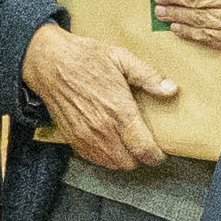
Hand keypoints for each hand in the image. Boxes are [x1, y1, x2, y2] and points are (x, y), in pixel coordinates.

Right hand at [25, 22, 170, 175]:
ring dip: (122, 157)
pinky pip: (93, 159)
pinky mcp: (72, 138)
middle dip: (140, 156)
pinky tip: (108, 140)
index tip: (160, 151)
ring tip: (127, 142)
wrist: (48, 62)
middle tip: (143, 142)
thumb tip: (172, 90)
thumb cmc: (85, 57)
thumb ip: (148, 76)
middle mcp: (103, 129)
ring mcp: (85, 136)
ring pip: (112, 163)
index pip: (144, 149)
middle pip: (130, 162)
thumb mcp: (121, 58)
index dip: (156, 155)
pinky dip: (104, 155)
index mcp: (119, 111)